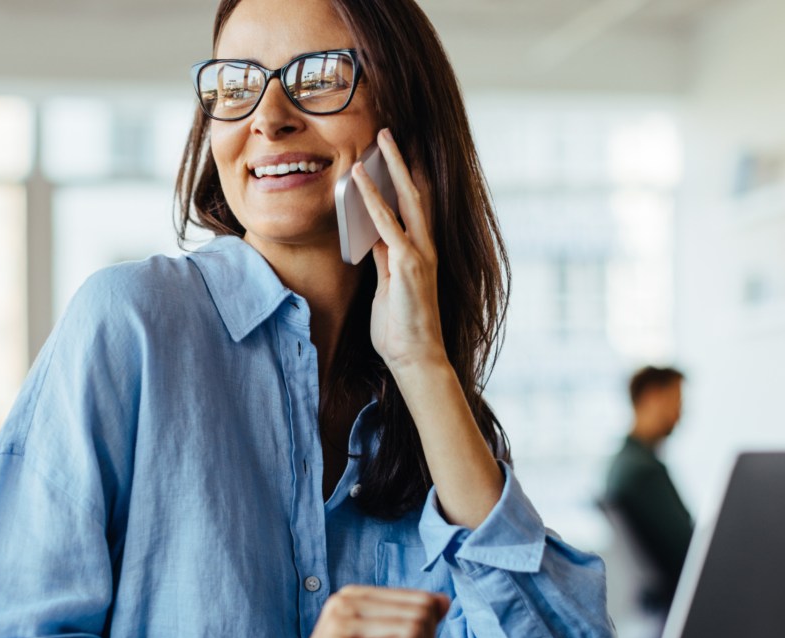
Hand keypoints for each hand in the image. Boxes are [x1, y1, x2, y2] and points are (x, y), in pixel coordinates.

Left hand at [352, 128, 446, 376]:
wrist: (416, 357)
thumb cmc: (401, 328)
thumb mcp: (388, 286)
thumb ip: (383, 259)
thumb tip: (372, 236)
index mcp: (421, 252)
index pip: (412, 206)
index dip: (403, 178)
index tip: (393, 154)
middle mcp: (425, 247)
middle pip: (415, 192)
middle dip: (402, 161)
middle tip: (389, 133)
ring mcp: (419, 253)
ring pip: (406, 199)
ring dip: (390, 167)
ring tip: (379, 140)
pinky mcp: (408, 263)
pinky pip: (386, 223)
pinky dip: (372, 198)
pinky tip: (359, 179)